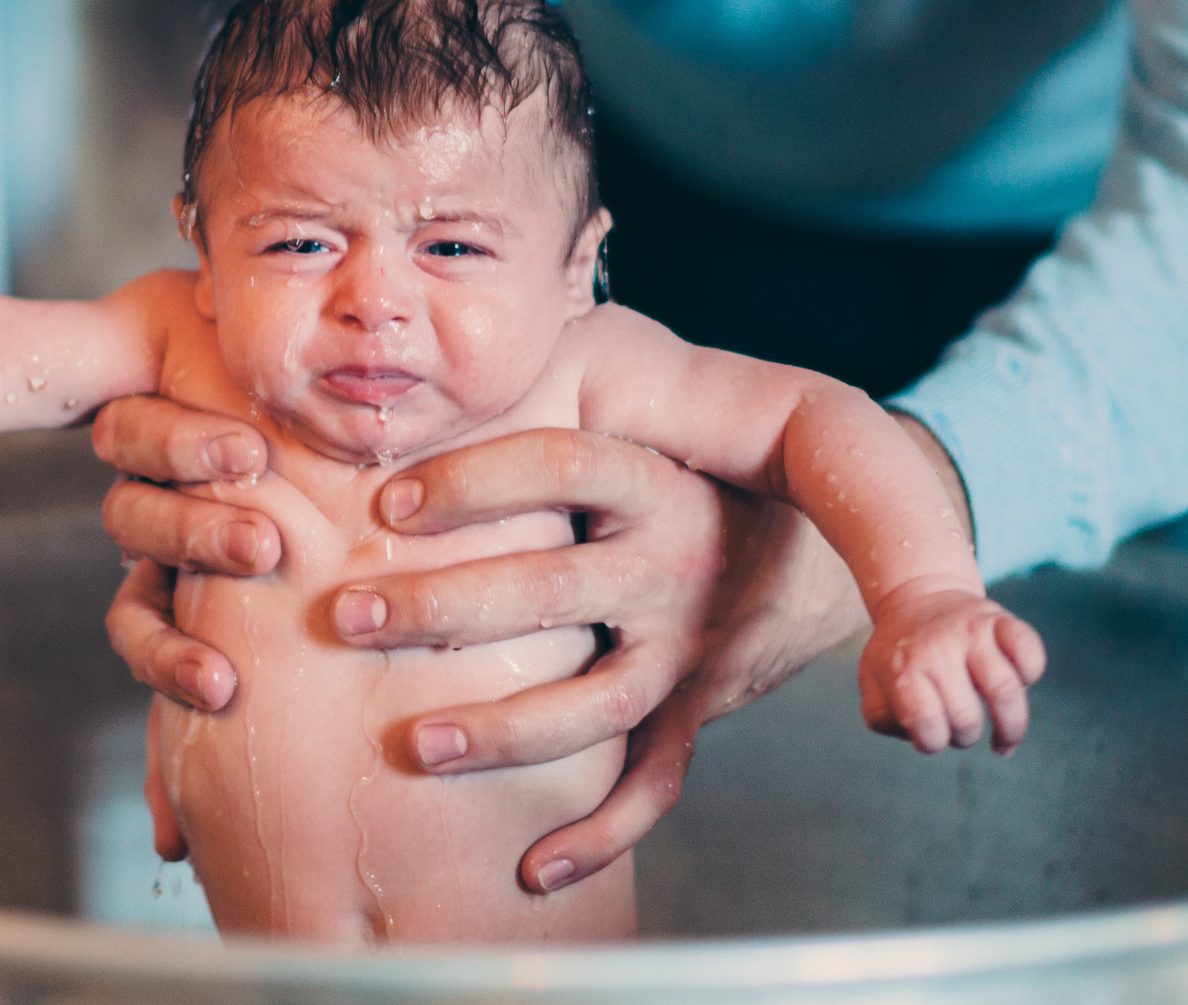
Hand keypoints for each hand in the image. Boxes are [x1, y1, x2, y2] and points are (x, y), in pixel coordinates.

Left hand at [91, 400, 873, 894]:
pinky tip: (527, 866)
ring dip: (500, 731)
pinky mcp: (695, 709)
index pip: (558, 466)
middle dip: (444, 609)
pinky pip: (653, 785)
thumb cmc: (696, 442)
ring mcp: (687, 646)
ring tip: (411, 743)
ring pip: (590, 704)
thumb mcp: (644, 382)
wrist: (836, 531)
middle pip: (551, 592)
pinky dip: (596, 833)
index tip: (385, 499)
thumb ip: (558, 351)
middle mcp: (674, 563)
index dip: (472, 480)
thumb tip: (435, 322)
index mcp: (654, 476)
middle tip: (352, 616)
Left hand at [857, 582, 1044, 754]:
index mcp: (903, 668)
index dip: (933, 742)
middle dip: (966, 738)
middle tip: (961, 728)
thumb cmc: (900, 653)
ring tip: (1003, 737)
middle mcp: (937, 648)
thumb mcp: (873, 682)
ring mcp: (972, 632)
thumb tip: (918, 735)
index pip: (925, 724)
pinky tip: (1017, 683)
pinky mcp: (1000, 620)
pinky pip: (1030, 653)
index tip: (932, 734)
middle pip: (967, 719)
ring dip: (1010, 728)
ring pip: (1005, 693)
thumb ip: (883, 716)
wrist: (919, 596)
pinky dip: (1030, 675)